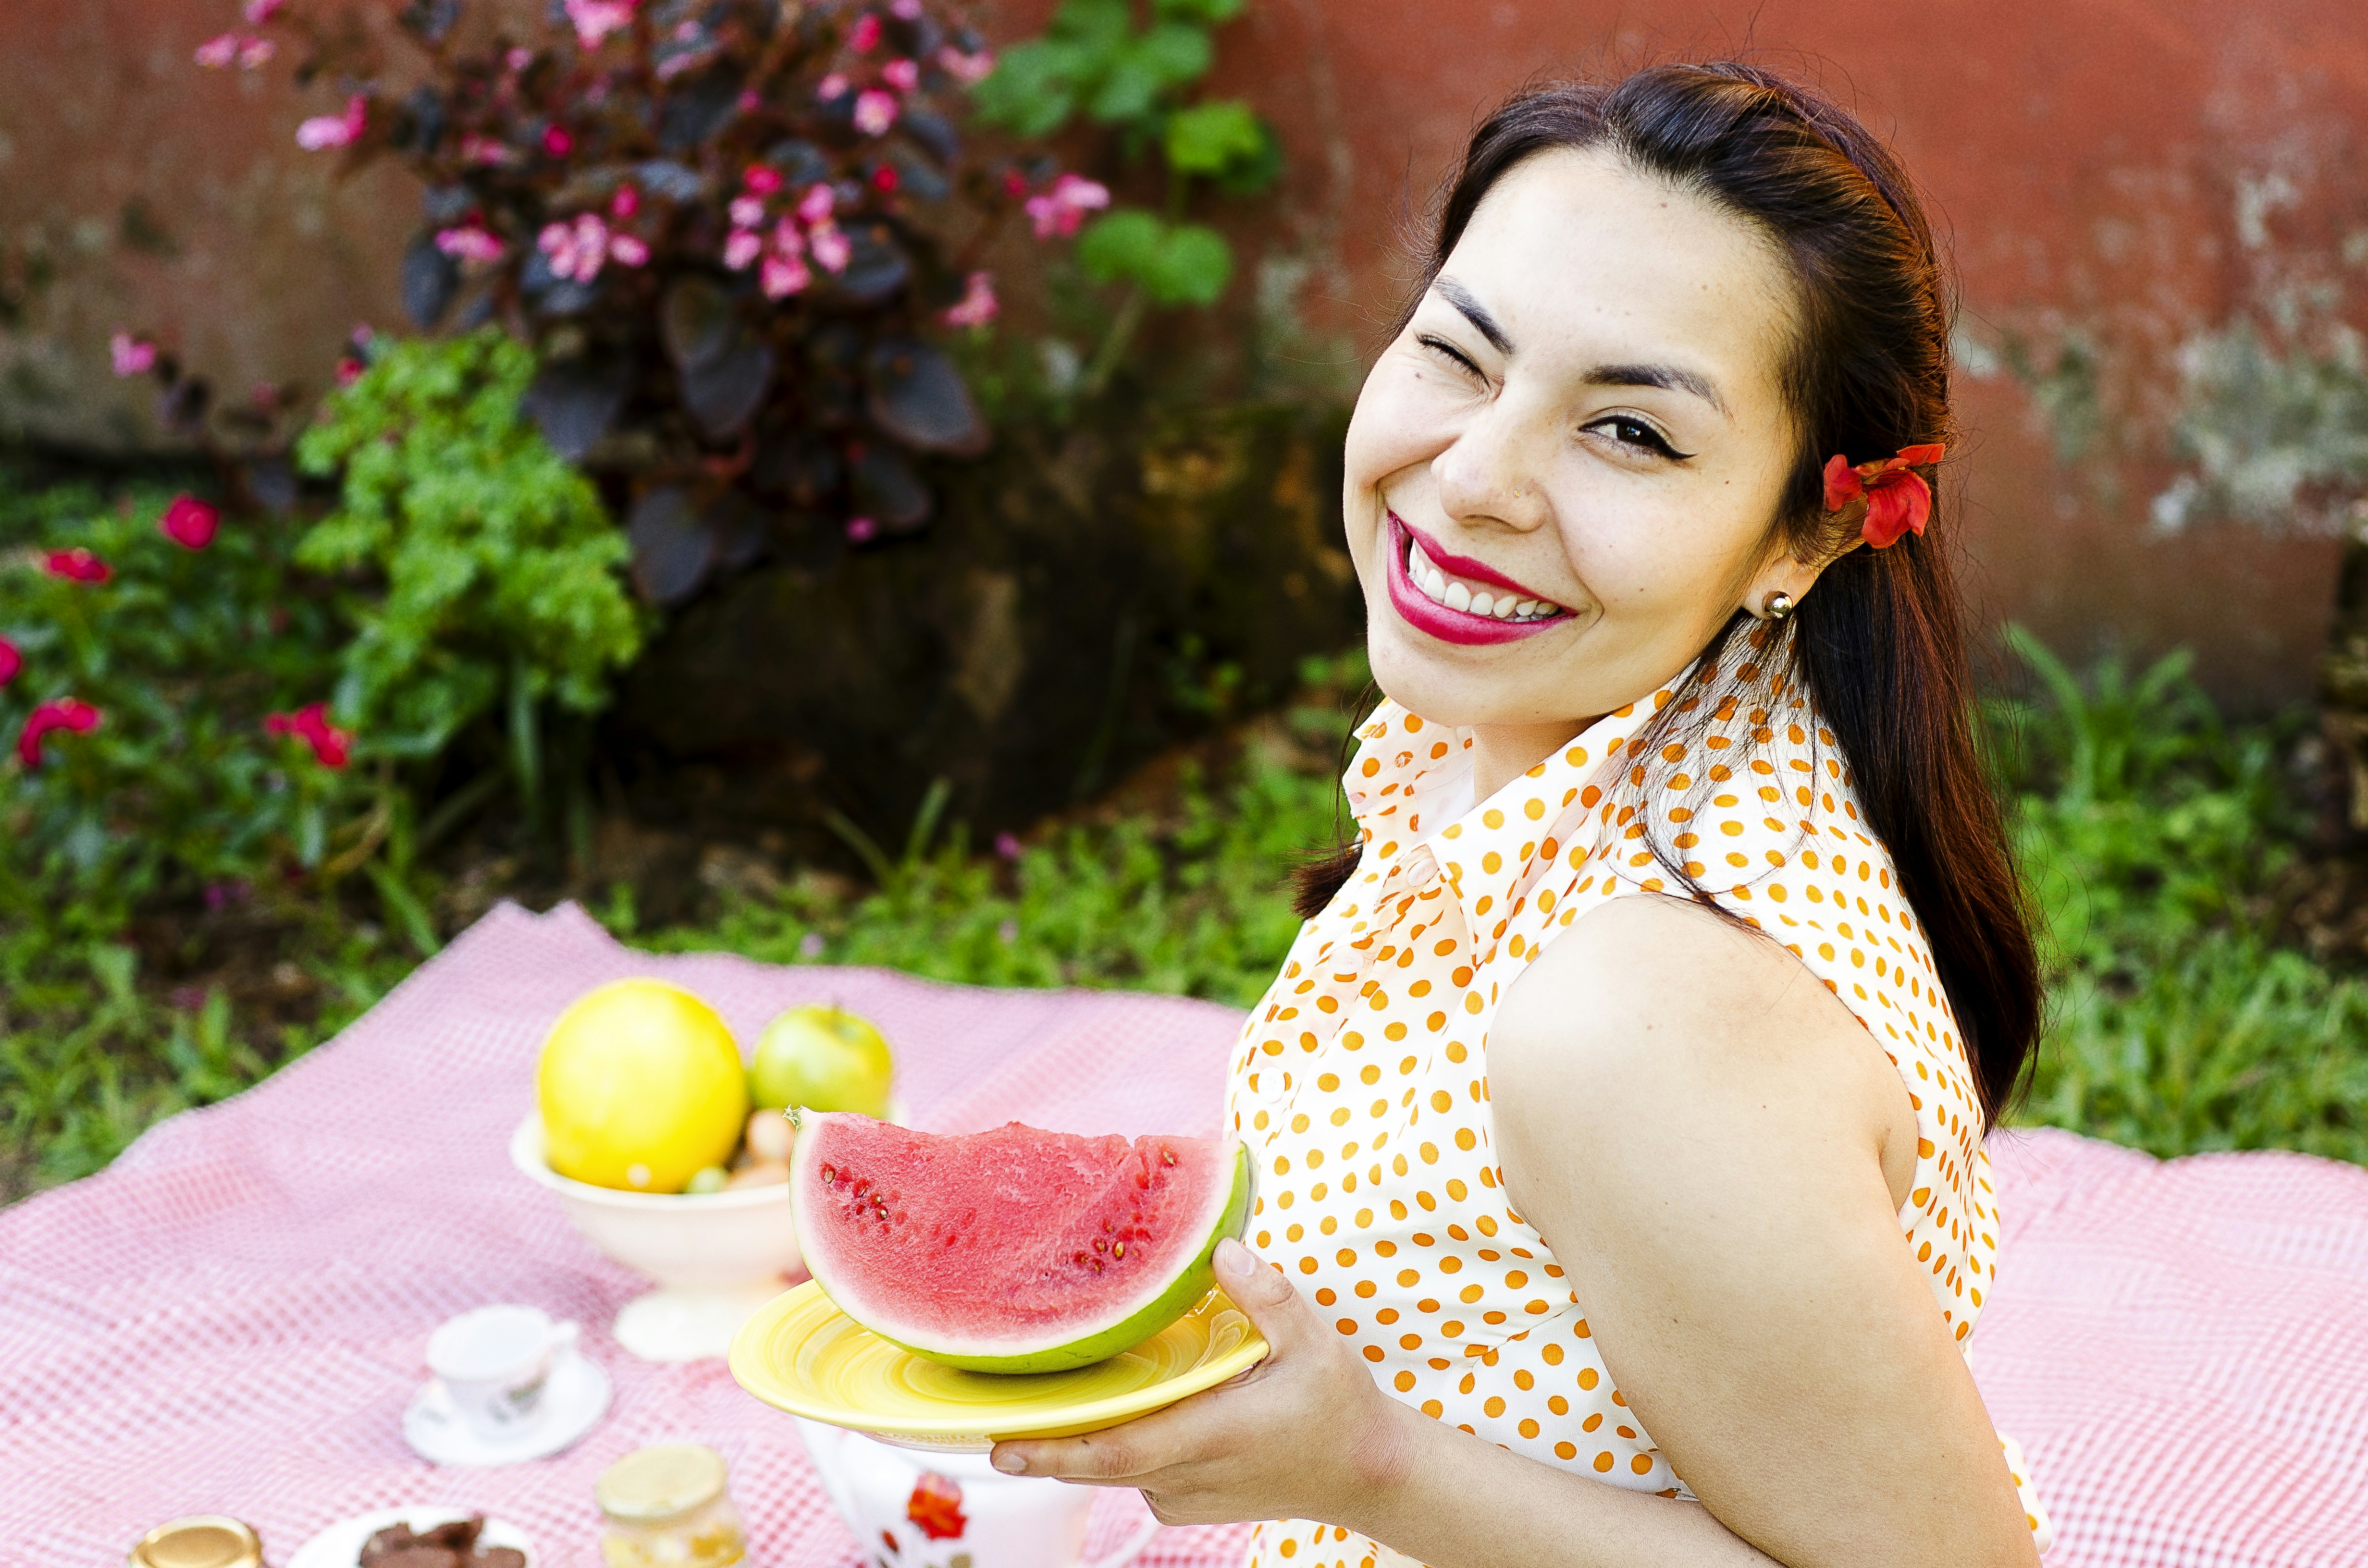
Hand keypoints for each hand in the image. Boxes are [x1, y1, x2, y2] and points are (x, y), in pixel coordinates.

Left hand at [989, 1238, 1413, 1527]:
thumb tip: (1222, 1250)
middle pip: (1095, 1463)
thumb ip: (1266, 1295)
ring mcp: (1185, 1495)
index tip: (1002, 1444)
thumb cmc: (1339, 1407)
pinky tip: (1101, 1408)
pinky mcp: (1187, 1500)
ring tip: (1029, 1403)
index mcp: (1212, 1435)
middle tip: (980, 1418)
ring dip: (1075, 1440)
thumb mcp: (1314, 1342)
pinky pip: (1133, 1472)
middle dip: (1039, 1444)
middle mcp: (1188, 1475)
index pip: (1117, 1450)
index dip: (1056, 1450)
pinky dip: (1112, 1443)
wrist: (1366, 1474)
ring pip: (1111, 1467)